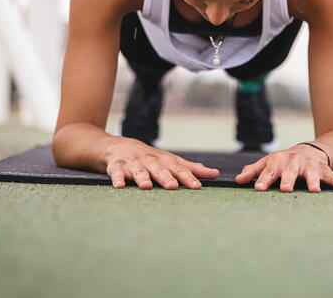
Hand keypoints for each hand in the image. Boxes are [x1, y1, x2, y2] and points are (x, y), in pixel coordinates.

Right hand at [104, 137, 218, 189]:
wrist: (119, 146)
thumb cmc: (152, 159)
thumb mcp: (171, 161)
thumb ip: (192, 169)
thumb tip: (216, 174)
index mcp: (165, 161)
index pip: (179, 169)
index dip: (188, 177)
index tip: (197, 186)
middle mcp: (150, 161)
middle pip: (159, 169)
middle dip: (166, 177)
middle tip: (172, 186)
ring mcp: (133, 164)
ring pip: (139, 171)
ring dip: (142, 178)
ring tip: (146, 186)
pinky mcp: (117, 167)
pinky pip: (116, 173)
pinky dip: (117, 178)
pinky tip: (120, 186)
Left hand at [234, 144, 332, 192]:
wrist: (308, 151)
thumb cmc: (284, 162)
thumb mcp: (268, 163)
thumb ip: (254, 171)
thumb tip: (237, 180)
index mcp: (278, 162)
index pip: (269, 171)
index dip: (264, 180)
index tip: (258, 188)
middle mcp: (294, 162)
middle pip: (290, 172)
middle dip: (288, 180)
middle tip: (286, 190)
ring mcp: (310, 166)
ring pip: (312, 174)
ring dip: (314, 182)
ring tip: (314, 191)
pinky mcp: (324, 170)